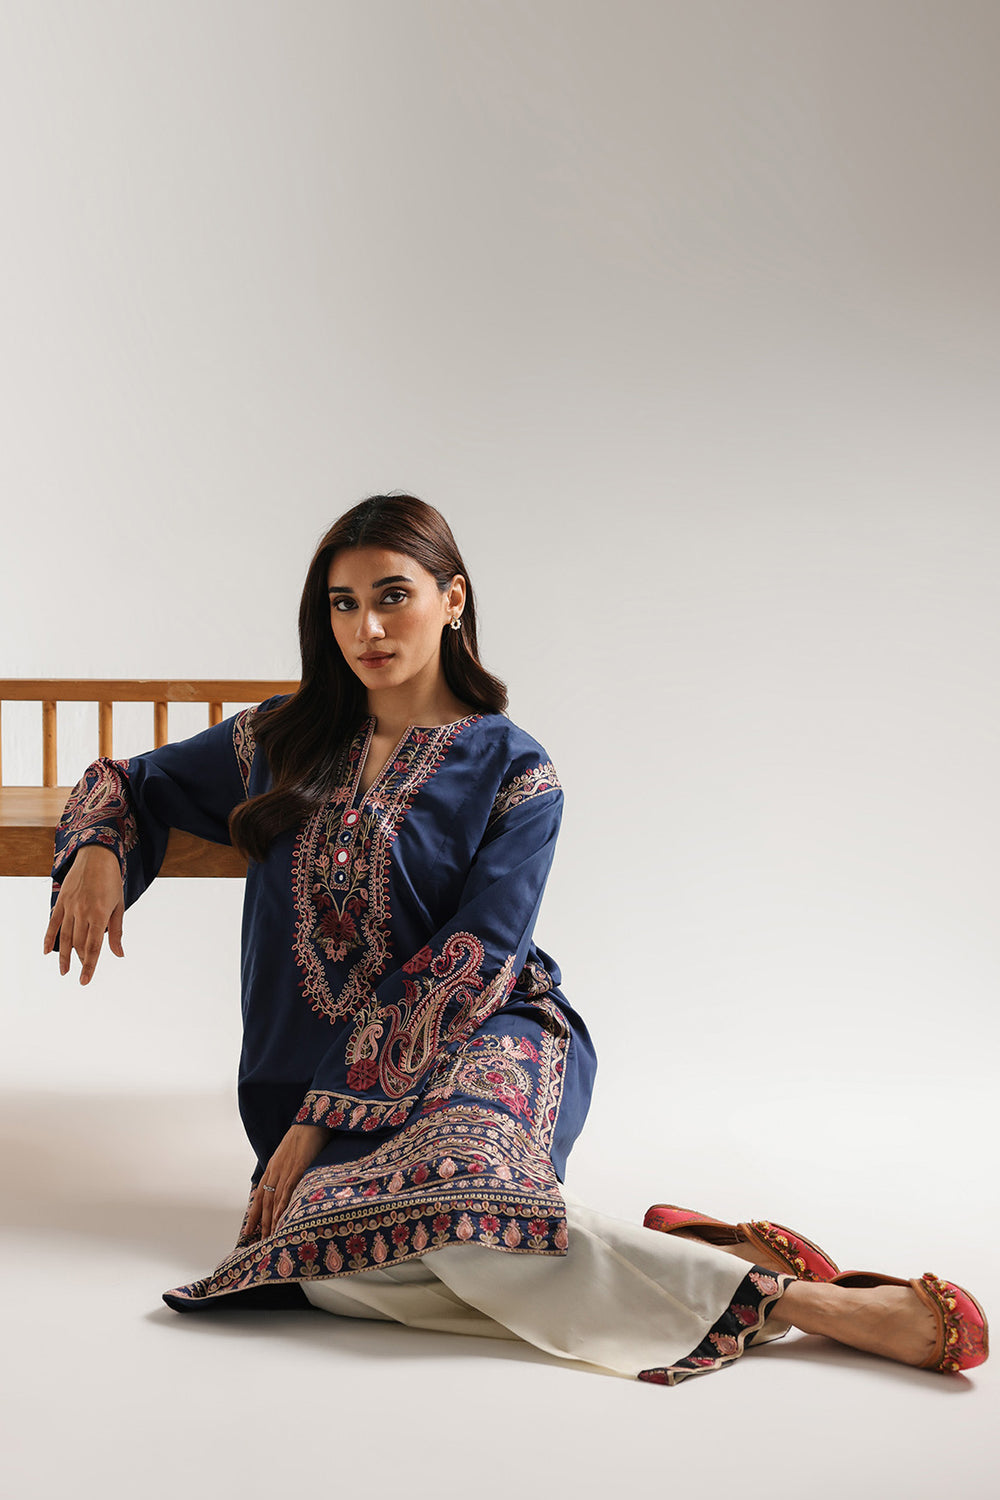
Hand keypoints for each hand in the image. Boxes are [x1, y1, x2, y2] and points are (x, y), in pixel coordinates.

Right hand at [43, 844, 124, 984]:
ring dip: (64, 955)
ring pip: (65, 937)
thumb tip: (119, 954)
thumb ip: (117, 931)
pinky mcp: (61, 900)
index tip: (85, 981)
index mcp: (100, 914)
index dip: (89, 966)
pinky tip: (46, 952)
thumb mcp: (119, 906)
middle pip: (78, 944)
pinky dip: (49, 938)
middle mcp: (83, 911)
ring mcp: (70, 906)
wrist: (97, 855)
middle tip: (82, 970)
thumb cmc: (112, 881)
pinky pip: (53, 923)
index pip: (93, 947)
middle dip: (80, 960)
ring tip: (64, 970)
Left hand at [245, 1123, 332, 1238]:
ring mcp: (285, 1170)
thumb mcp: (290, 1154)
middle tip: (259, 1241)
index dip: (253, 1214)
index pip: (259, 1196)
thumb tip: (287, 1184)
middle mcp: (275, 1170)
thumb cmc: (304, 1137)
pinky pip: (287, 1189)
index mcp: (272, 1168)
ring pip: (274, 1199)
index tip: (249, 1230)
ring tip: (270, 1236)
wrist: (312, 1121)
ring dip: (271, 1220)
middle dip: (261, 1223)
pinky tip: (280, 1218)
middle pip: (264, 1202)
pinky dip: (282, 1205)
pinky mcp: (297, 1168)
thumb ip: (286, 1169)